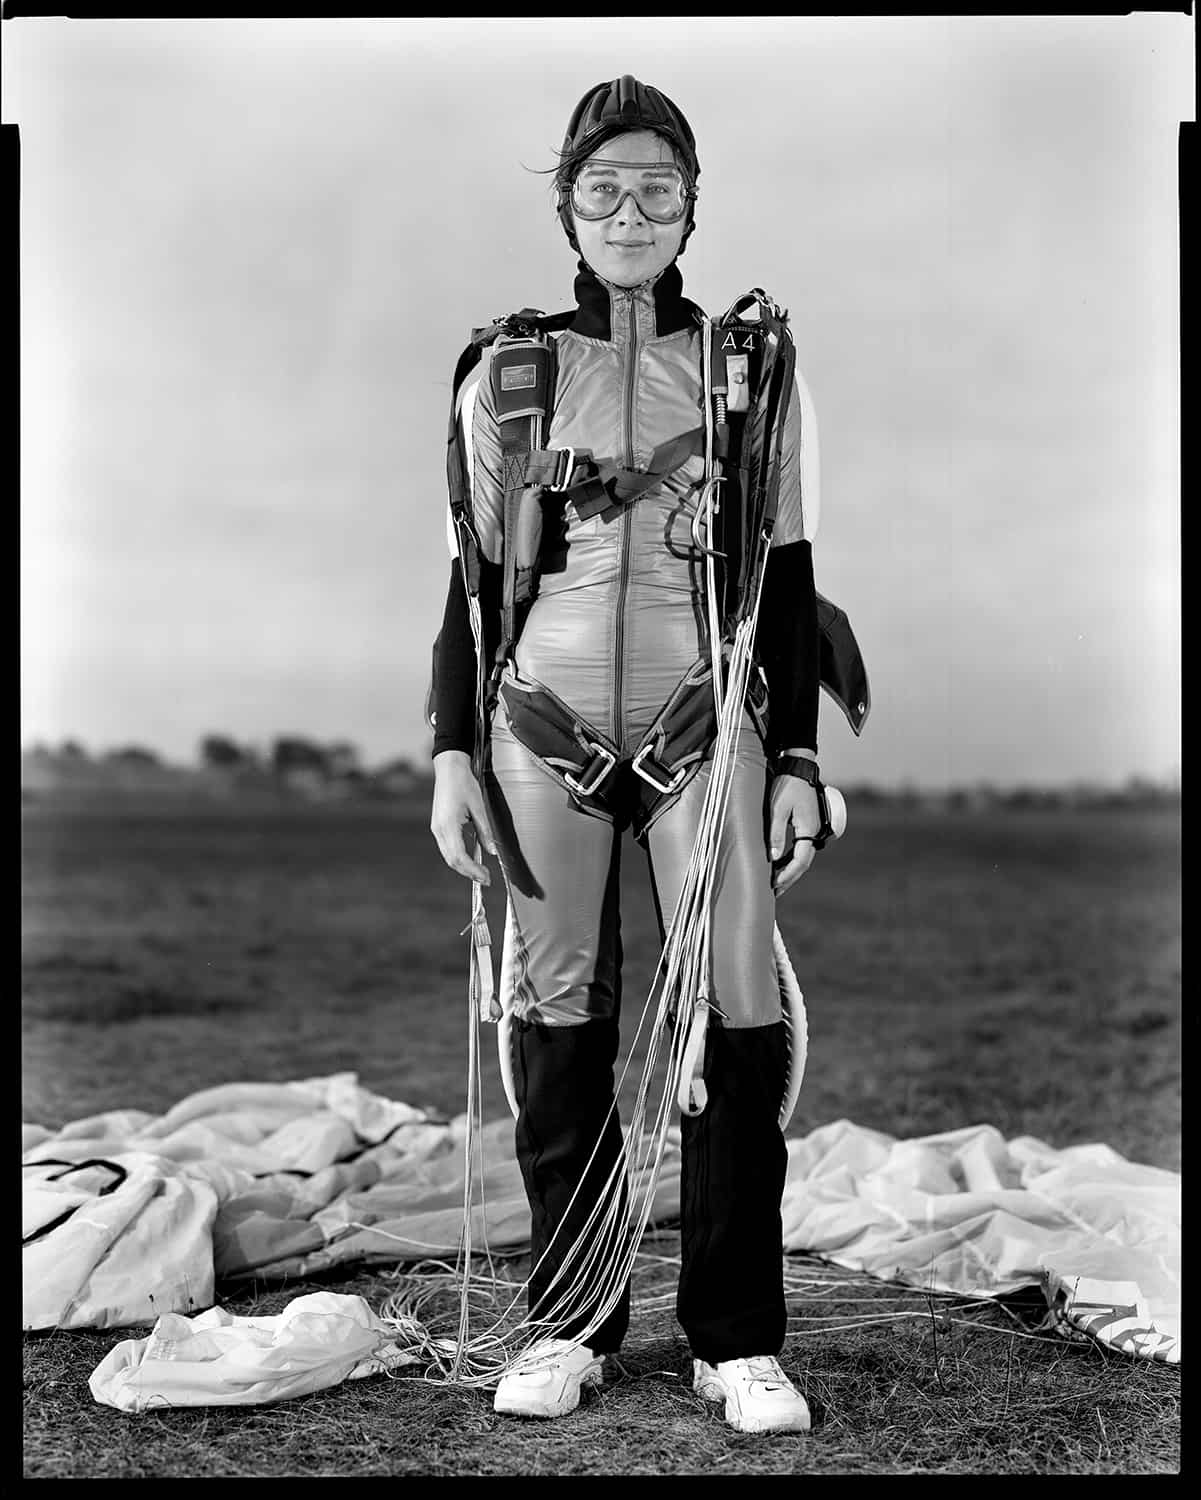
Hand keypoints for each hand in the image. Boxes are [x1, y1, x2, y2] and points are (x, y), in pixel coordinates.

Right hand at [430, 750, 497, 884]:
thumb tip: (492, 851)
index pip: (459, 857)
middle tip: (486, 879)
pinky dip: (458, 857)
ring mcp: (436, 828)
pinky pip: (447, 847)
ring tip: (480, 872)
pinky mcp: (438, 826)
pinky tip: (471, 858)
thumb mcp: (479, 807)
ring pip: (448, 856)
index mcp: (448, 826)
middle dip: (469, 872)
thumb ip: (485, 831)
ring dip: (463, 867)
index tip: (487, 877)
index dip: (473, 871)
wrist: (449, 768)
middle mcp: (439, 830)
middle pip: (452, 860)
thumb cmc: (464, 783)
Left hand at [767, 775, 820, 896]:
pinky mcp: (806, 825)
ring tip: (776, 882)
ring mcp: (811, 829)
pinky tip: (780, 864)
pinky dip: (790, 858)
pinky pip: (800, 848)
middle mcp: (813, 832)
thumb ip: (776, 834)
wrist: (798, 767)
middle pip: (803, 863)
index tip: (774, 884)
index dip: (787, 875)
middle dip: (789, 877)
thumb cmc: (787, 785)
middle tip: (774, 891)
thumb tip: (773, 858)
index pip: (800, 861)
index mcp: (808, 829)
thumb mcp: (777, 809)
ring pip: (802, 857)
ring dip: (790, 869)